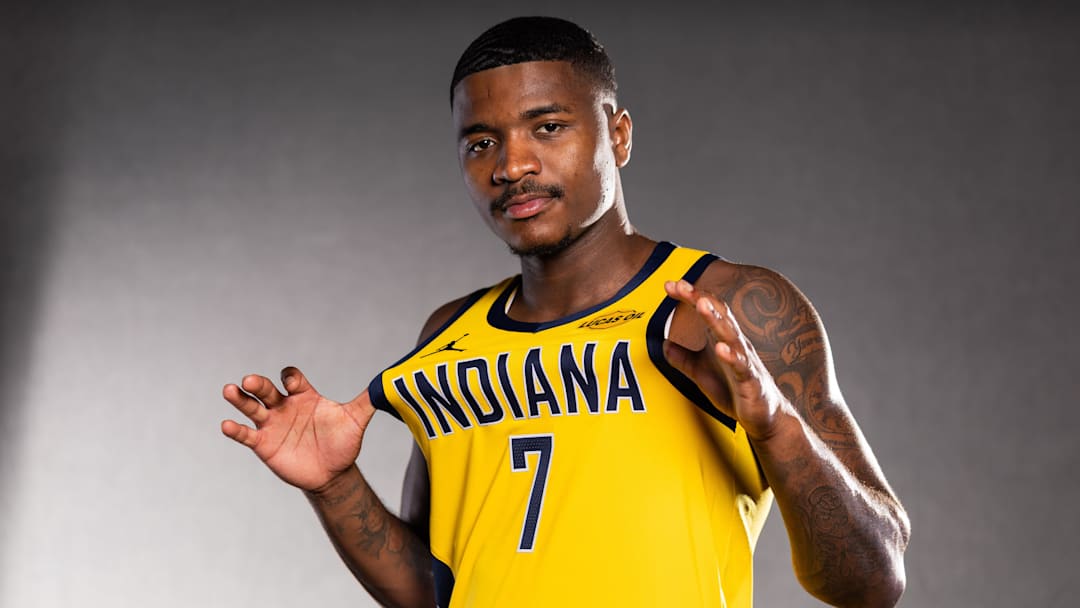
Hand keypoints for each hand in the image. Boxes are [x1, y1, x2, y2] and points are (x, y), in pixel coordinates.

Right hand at [221, 367, 374, 491]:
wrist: (333, 474)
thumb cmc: (343, 444)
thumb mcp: (355, 420)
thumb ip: (366, 402)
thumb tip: (387, 386)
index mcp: (304, 396)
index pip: (292, 379)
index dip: (291, 378)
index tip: (292, 382)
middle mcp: (285, 406)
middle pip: (267, 390)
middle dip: (259, 384)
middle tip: (249, 380)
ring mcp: (272, 425)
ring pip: (252, 407)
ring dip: (240, 399)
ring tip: (229, 390)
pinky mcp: (263, 444)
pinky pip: (246, 435)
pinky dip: (235, 430)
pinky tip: (226, 425)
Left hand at [662, 279, 788, 440]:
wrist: (766, 418)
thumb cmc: (736, 392)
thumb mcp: (702, 375)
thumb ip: (684, 359)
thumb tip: (663, 345)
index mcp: (723, 339)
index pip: (706, 310)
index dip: (688, 297)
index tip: (670, 285)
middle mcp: (736, 344)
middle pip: (718, 314)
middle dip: (700, 298)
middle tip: (682, 285)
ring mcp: (745, 361)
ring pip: (730, 335)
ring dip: (715, 319)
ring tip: (701, 304)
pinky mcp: (751, 381)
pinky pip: (741, 366)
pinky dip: (731, 356)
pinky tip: (721, 348)